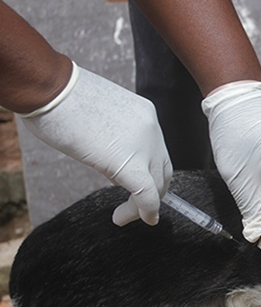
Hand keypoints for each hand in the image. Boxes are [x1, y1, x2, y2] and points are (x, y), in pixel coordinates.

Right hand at [19, 62, 171, 225]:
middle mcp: (152, 128)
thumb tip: (109, 154)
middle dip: (153, 192)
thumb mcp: (100, 112)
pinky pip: (146, 195)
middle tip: (134, 208)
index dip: (150, 173)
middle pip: (162, 170)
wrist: (52, 88)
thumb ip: (114, 132)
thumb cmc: (62, 96)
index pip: (157, 151)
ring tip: (122, 215)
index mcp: (145, 114)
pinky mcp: (130, 163)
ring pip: (156, 185)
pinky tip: (126, 218)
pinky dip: (144, 211)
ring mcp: (144, 145)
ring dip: (142, 206)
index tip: (137, 188)